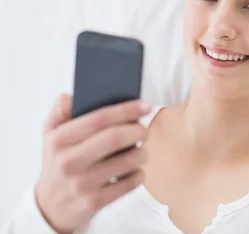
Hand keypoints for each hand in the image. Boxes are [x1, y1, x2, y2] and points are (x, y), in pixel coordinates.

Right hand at [34, 94, 151, 232]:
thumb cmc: (58, 162)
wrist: (51, 206)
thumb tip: (71, 95)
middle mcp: (68, 162)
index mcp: (59, 140)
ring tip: (140, 150)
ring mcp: (82, 184)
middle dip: (138, 130)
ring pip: (128, 161)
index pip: (99, 118)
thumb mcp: (50, 135)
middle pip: (115, 138)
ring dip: (142, 153)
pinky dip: (139, 174)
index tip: (146, 105)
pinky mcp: (94, 202)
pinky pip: (131, 183)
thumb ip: (60, 111)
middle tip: (144, 130)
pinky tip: (133, 170)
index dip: (126, 110)